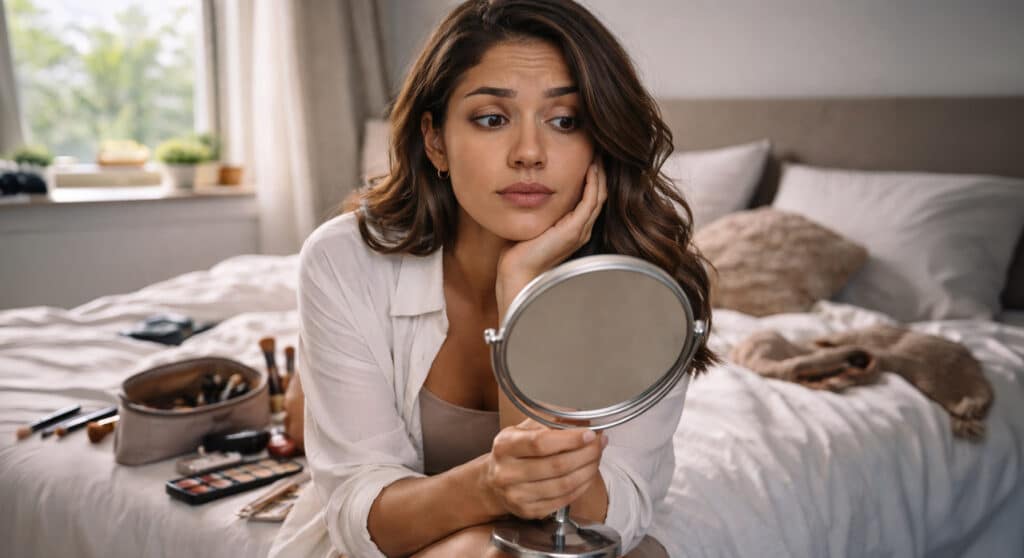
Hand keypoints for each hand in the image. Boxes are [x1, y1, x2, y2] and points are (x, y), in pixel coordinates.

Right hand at [480, 418, 607, 519]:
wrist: (493, 482)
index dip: (570, 439)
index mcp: (505, 446)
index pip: (541, 443)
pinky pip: (563, 500)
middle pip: (557, 465)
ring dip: (588, 470)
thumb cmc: (514, 451)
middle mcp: (506, 472)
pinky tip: (587, 475)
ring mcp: (517, 495)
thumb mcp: (524, 429)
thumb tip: (581, 418)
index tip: (590, 434)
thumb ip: (551, 421)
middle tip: (599, 444)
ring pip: (564, 484)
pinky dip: (581, 487)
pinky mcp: (528, 511)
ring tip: (596, 458)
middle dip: (586, 453)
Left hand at [495, 161, 607, 320]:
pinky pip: (591, 201)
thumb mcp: (532, 223)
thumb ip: (538, 209)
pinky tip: (591, 168)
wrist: (517, 274)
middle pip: (599, 194)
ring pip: (599, 195)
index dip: (591, 178)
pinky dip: (593, 183)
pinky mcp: (574, 230)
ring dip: (599, 174)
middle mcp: (581, 230)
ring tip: (597, 154)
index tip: (587, 157)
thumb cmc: (519, 253)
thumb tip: (529, 190)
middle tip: (597, 150)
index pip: (589, 198)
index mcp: (573, 230)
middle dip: (599, 172)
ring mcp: (580, 231)